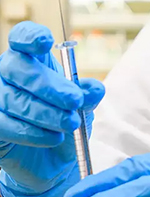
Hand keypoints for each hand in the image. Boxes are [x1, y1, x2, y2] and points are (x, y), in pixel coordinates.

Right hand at [0, 21, 104, 196]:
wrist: (56, 160)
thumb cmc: (67, 121)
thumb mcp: (84, 107)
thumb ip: (88, 95)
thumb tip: (94, 88)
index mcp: (34, 59)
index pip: (22, 37)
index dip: (30, 36)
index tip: (46, 42)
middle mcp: (10, 74)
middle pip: (17, 66)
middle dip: (48, 84)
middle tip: (74, 101)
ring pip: (11, 98)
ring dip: (45, 113)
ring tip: (70, 123)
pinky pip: (4, 123)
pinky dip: (31, 132)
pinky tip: (53, 138)